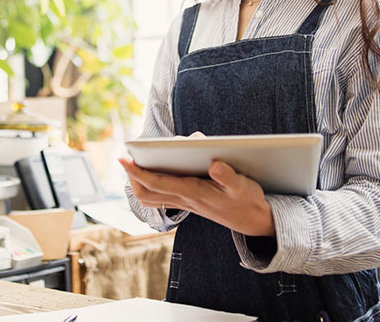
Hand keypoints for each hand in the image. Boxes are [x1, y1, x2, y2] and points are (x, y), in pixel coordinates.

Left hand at [119, 157, 275, 236]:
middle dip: (133, 177)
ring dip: (140, 182)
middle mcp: (185, 199)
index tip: (123, 158)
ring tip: (135, 162)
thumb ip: (228, 176)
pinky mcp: (190, 202)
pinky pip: (162, 196)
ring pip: (152, 197)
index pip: (157, 183)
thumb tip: (213, 164)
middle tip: (126, 159)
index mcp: (194, 193)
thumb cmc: (248, 201)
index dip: (138, 171)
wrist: (255, 221)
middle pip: (147, 193)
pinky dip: (152, 184)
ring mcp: (186, 202)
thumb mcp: (243, 187)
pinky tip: (155, 169)